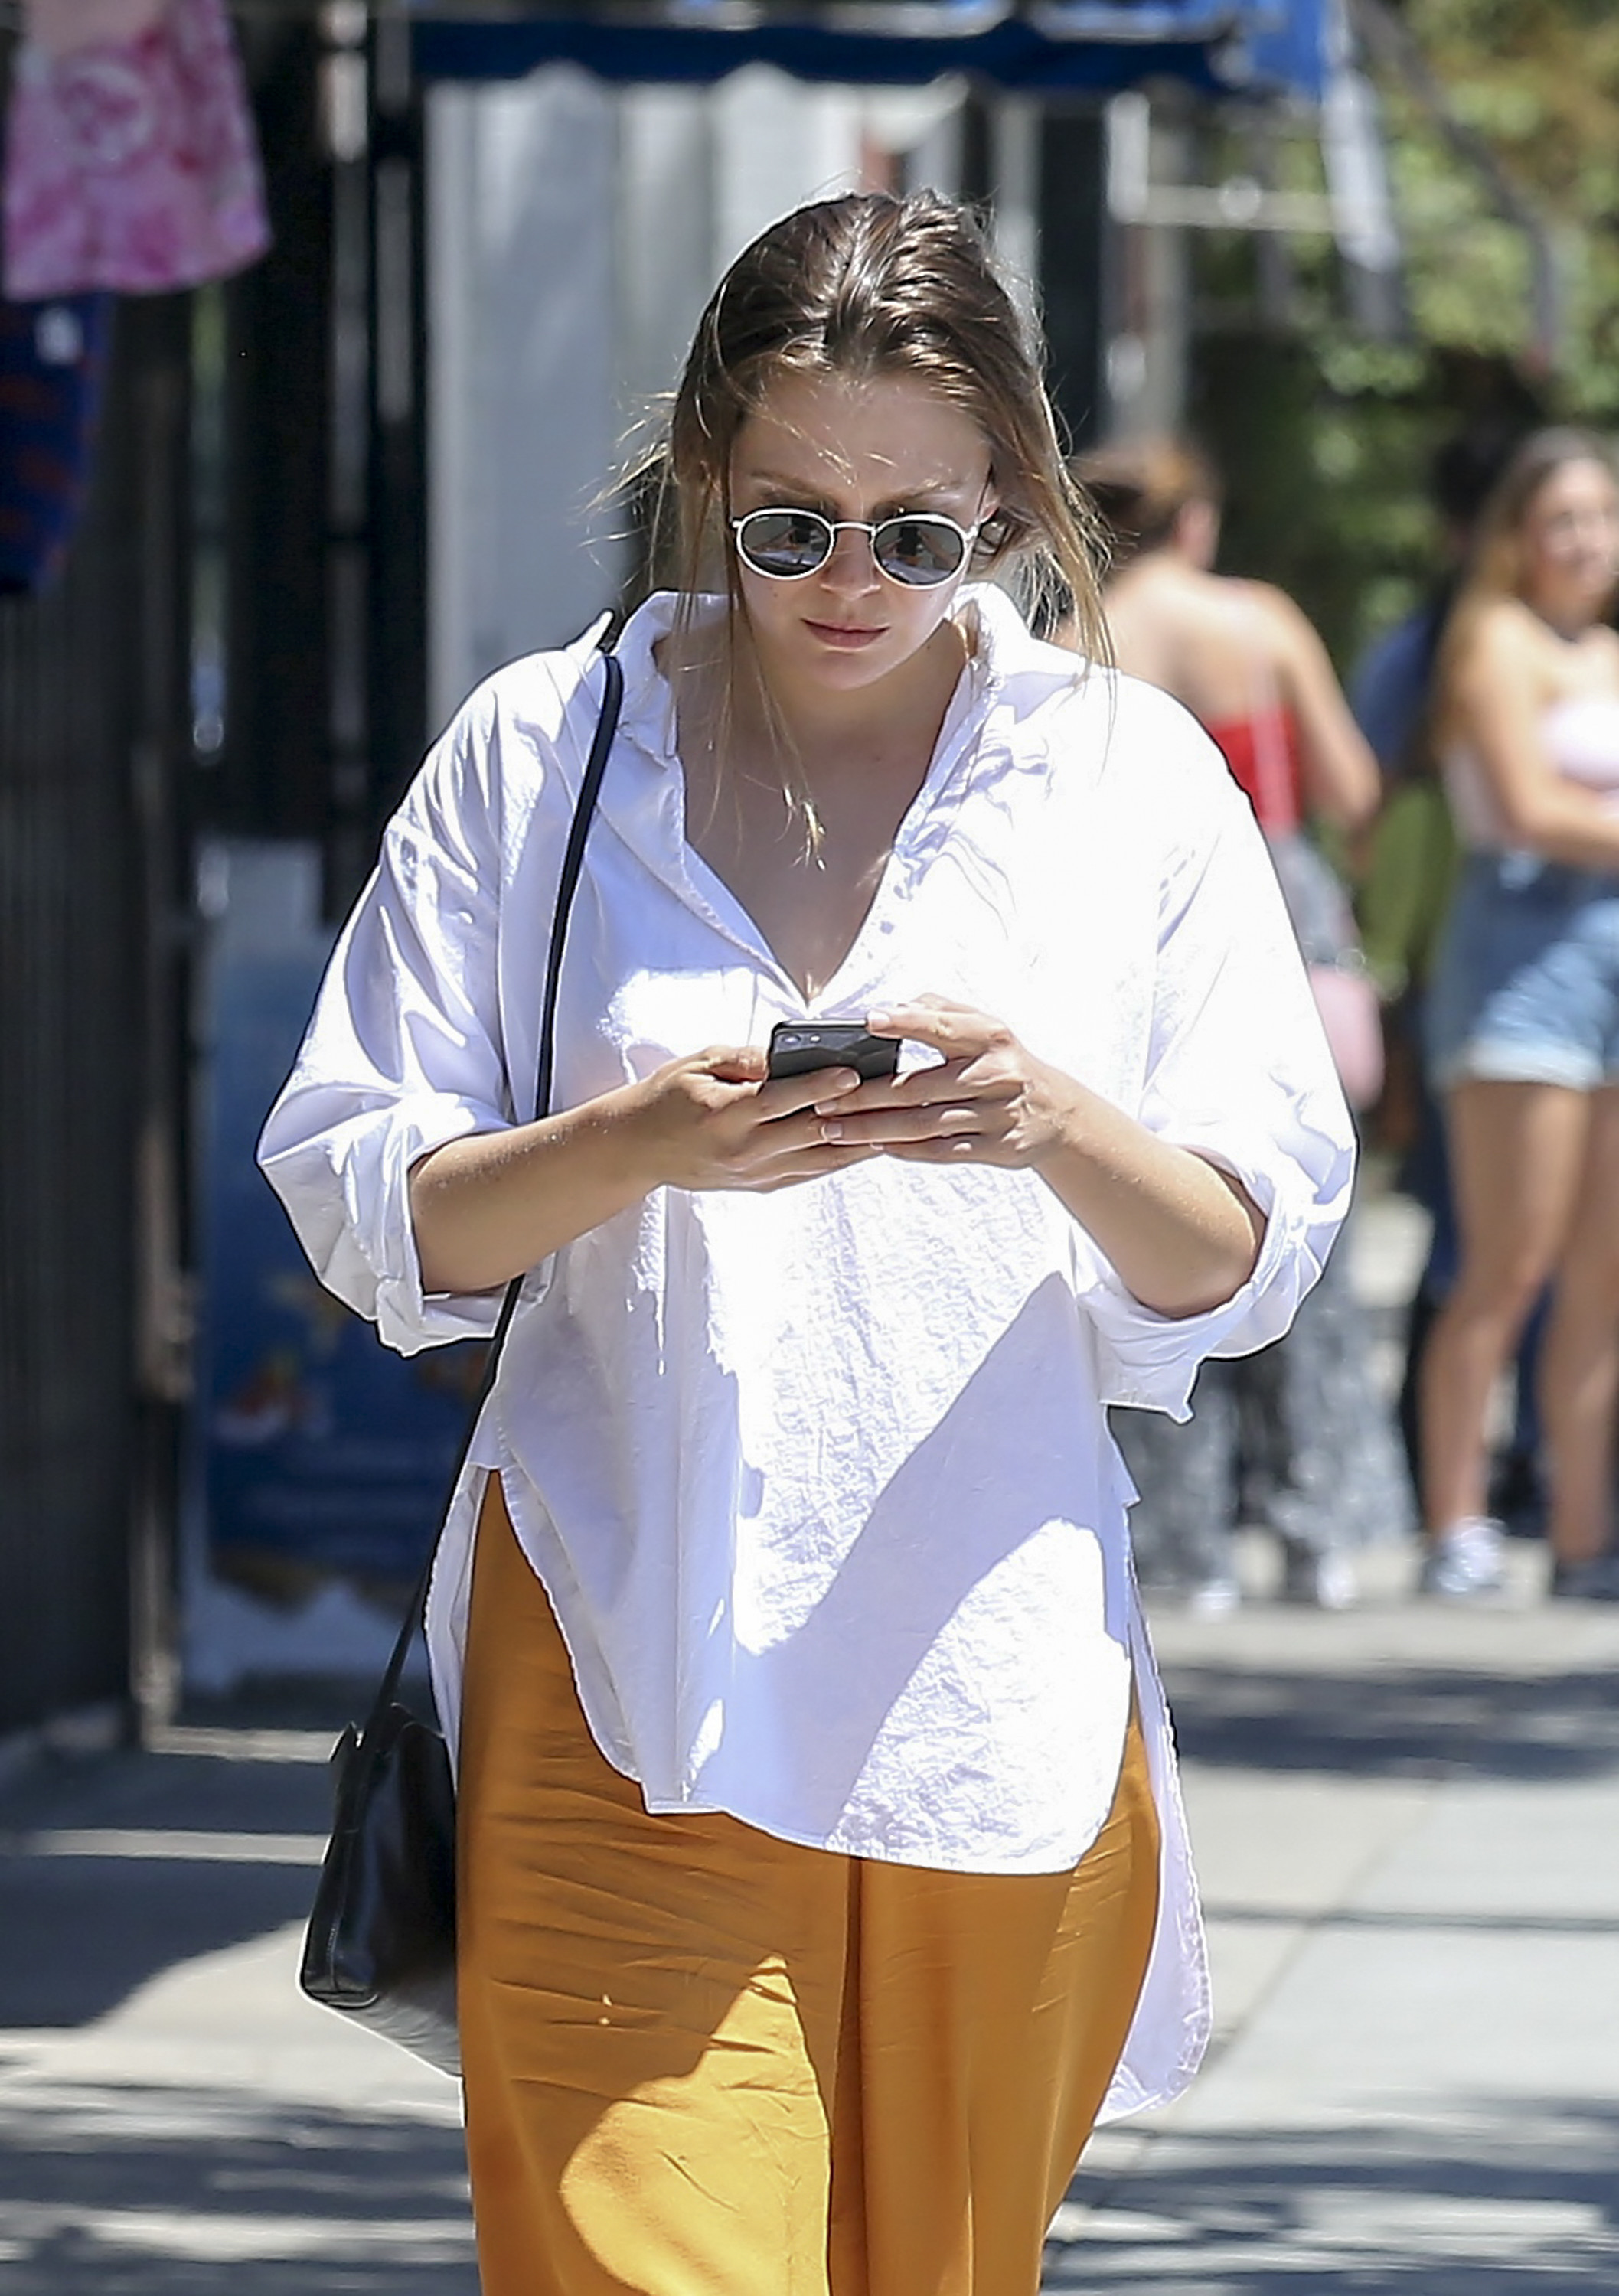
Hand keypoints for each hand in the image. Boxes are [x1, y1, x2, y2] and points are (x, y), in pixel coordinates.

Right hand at [626, 1044, 877, 1193]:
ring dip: (859, 1142)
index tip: (853, 1072)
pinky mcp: (761, 1185)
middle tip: (892, 1096)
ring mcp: (754, 1173)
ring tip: (897, 1123)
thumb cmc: (668, 1097)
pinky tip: (869, 1144)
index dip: (820, 1086)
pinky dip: (841, 1158)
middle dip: (854, 1113)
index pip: (782, 1100)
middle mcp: (744, 1150)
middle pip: (811, 1131)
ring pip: (819, 1158)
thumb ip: (745, 1059)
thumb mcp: (699, 1064)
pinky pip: (810, 1172)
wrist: (638, 1149)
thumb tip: (789, 1052)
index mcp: (726, 1115)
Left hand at [808, 998, 1070, 1168]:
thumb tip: (893, 1006)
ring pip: (925, 1125)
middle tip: (823, 1100)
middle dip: (866, 1096)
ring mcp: (998, 1115)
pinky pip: (942, 1152)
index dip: (906, 1023)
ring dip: (874, 1129)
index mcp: (991, 1036)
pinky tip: (874, 1146)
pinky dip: (906, 1150)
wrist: (1056, 1113)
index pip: (943, 1026)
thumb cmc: (1003, 1062)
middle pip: (919, 1088)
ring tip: (833, 1129)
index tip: (868, 1021)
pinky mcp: (998, 1148)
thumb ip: (939, 1011)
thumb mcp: (984, 1028)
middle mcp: (996, 1074)